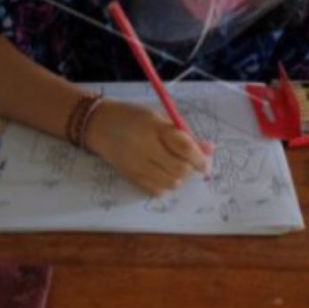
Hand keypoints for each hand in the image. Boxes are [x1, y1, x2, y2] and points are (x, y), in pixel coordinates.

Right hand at [85, 99, 213, 196]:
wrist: (99, 125)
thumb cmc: (133, 117)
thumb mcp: (159, 118)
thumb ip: (183, 134)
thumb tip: (209, 149)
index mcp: (154, 128)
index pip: (184, 147)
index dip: (200, 157)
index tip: (205, 161)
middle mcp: (145, 149)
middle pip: (179, 169)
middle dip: (190, 168)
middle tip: (189, 162)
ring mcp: (137, 166)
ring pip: (171, 183)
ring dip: (179, 177)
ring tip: (173, 165)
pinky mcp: (131, 178)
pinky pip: (157, 190)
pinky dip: (165, 185)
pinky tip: (161, 173)